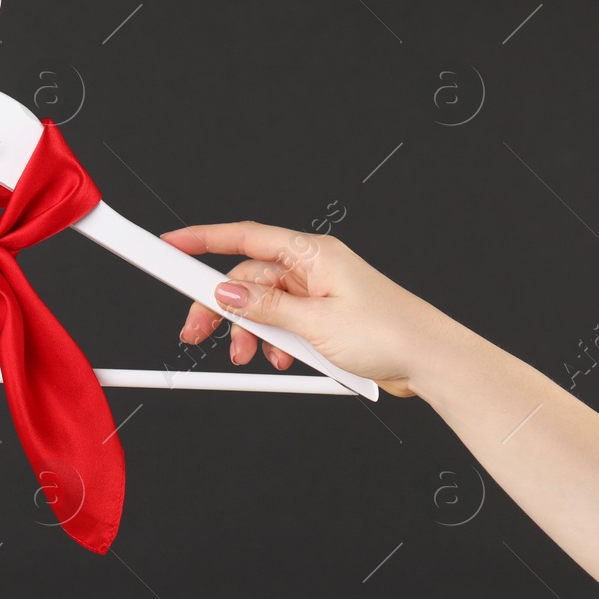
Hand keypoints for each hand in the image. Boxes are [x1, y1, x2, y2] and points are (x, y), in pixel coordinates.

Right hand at [159, 221, 450, 397]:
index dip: (201, 240)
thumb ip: (265, 307)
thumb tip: (226, 292)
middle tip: (196, 333)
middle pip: (246, 279)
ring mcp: (316, 292)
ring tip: (250, 356)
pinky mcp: (321, 317)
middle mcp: (312, 267)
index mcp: (312, 253)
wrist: (430, 361)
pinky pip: (281, 322)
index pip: (244, 237)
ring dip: (249, 332)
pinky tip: (280, 358)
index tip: (169, 246)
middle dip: (220, 307)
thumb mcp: (316, 322)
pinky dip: (272, 341)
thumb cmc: (391, 333)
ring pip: (261, 305)